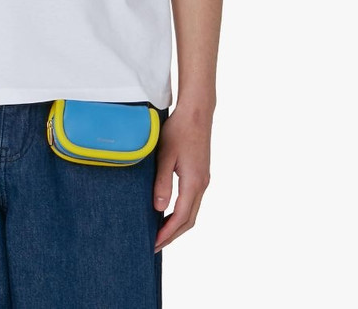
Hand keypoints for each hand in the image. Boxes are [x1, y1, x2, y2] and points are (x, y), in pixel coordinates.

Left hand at [152, 105, 212, 251]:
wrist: (196, 113)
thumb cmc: (179, 131)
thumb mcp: (165, 156)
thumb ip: (163, 183)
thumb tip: (159, 209)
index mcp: (193, 183)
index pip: (181, 217)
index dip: (168, 233)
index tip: (154, 243)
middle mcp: (202, 185)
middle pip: (189, 220)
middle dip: (173, 234)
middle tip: (155, 244)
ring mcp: (203, 179)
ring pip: (192, 211)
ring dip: (178, 224)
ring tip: (160, 232)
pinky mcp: (201, 173)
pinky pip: (193, 201)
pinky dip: (182, 212)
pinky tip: (169, 211)